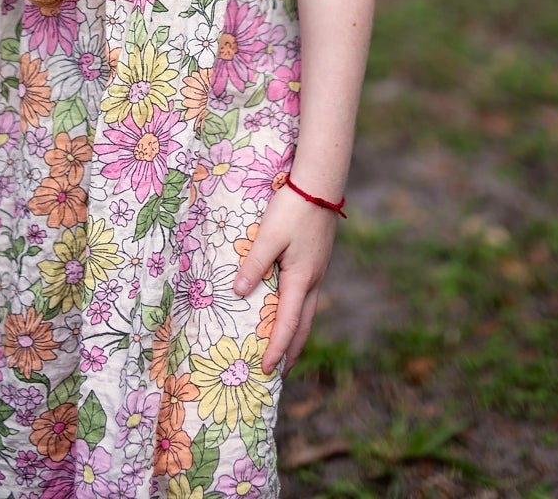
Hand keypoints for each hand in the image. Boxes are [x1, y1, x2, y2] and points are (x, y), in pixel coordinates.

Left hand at [232, 184, 338, 374]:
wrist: (319, 184)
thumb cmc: (292, 208)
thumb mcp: (268, 237)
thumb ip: (253, 265)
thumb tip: (238, 294)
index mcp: (301, 279)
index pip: (288, 324)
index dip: (276, 349)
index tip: (265, 370)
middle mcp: (313, 280)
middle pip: (303, 325)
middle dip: (290, 351)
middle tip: (278, 373)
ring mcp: (318, 270)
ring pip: (308, 311)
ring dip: (296, 334)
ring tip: (285, 349)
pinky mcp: (317, 260)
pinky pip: (307, 296)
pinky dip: (299, 313)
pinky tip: (290, 309)